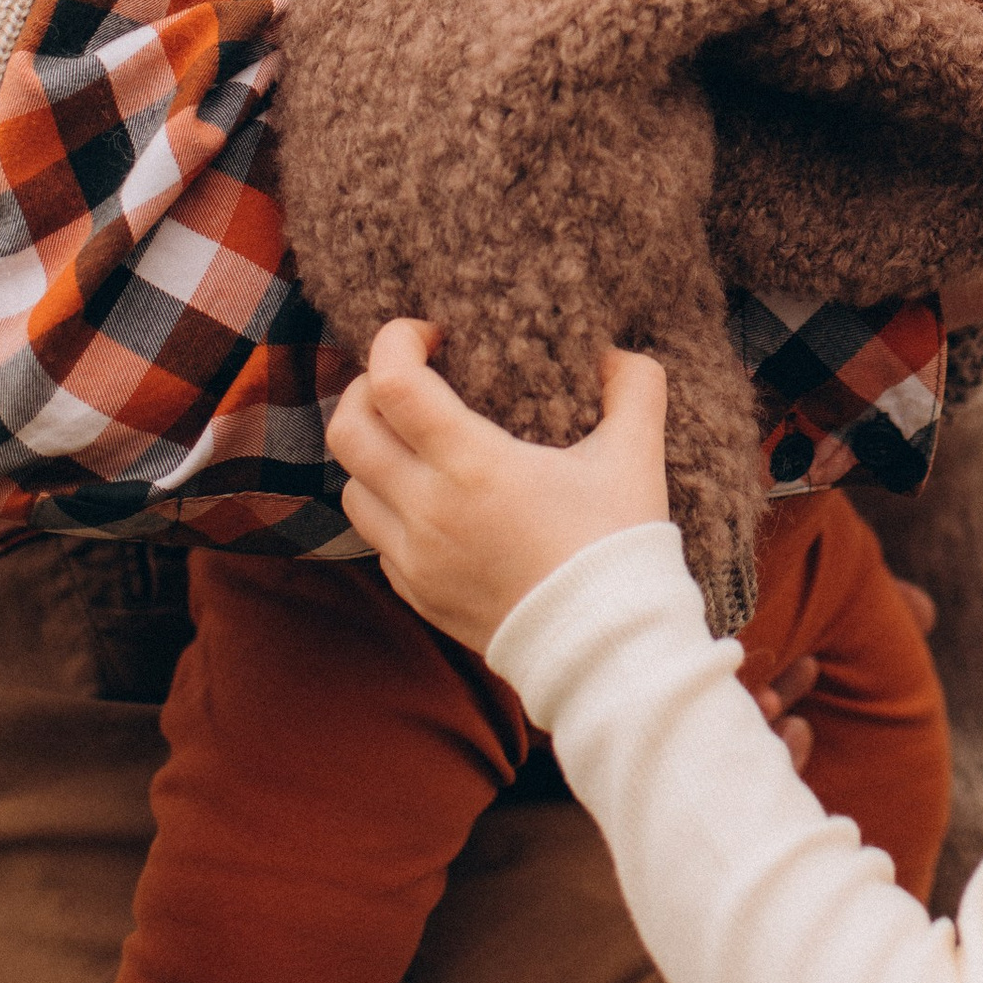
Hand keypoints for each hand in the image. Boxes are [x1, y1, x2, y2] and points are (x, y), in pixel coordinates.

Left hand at [327, 321, 670, 649]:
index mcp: (472, 465)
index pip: (393, 384)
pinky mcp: (416, 594)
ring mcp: (414, 558)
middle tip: (410, 378)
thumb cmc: (616, 547)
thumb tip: (616, 354)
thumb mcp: (635, 456)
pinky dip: (389, 506)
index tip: (432, 333)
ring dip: (372, 451)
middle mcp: (427, 510)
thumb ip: (634, 388)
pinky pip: (376, 538)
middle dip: (366, 388)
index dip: (396, 341)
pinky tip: (432, 498)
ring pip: (351, 487)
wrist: (605, 649)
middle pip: (347, 429)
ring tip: (414, 439)